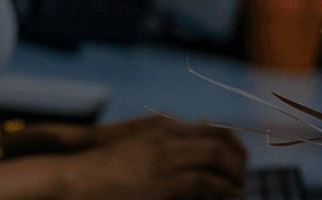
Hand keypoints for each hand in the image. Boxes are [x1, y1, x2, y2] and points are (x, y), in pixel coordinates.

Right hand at [58, 118, 246, 199]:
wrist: (78, 178)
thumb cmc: (103, 168)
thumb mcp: (135, 145)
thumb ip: (162, 141)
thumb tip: (188, 141)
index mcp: (162, 128)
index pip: (211, 128)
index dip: (232, 144)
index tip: (239, 158)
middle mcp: (169, 138)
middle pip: (220, 141)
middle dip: (239, 159)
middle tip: (243, 175)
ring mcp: (167, 158)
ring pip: (218, 159)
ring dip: (235, 175)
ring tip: (239, 189)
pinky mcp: (167, 182)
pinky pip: (208, 182)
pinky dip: (224, 190)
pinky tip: (230, 196)